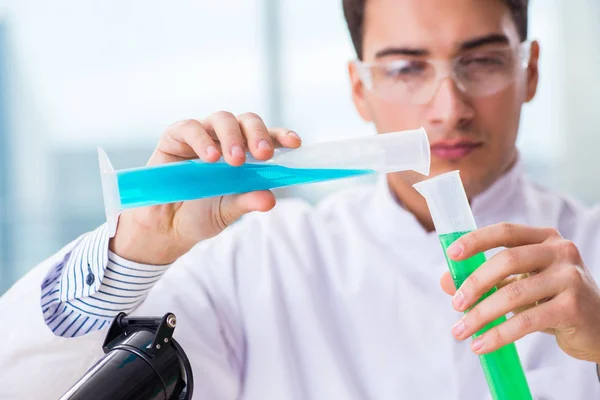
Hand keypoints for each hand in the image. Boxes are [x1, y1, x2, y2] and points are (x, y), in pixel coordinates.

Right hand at [110, 112, 301, 263]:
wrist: (165, 228)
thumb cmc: (200, 215)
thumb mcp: (227, 212)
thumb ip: (247, 201)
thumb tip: (270, 199)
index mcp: (244, 153)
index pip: (266, 137)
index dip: (281, 136)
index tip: (295, 143)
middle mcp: (224, 139)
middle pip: (246, 121)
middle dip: (257, 134)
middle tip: (263, 155)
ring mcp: (200, 135)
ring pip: (221, 119)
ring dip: (232, 136)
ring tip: (234, 161)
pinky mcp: (174, 138)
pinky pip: (189, 127)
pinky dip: (201, 139)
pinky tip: (210, 157)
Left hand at [439, 223, 599, 363]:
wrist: (597, 328)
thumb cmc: (552, 300)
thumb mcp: (519, 284)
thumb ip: (485, 280)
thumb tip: (444, 280)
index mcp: (544, 238)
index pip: (505, 231)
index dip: (475, 240)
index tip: (452, 255)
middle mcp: (560, 252)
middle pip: (506, 260)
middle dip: (474, 283)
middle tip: (455, 304)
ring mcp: (570, 278)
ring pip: (514, 293)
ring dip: (481, 314)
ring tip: (460, 330)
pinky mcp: (573, 307)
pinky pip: (526, 321)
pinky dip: (499, 334)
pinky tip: (481, 344)